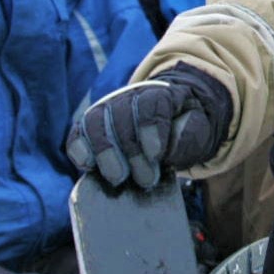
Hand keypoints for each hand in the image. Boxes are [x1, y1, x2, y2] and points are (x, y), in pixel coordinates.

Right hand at [67, 65, 229, 189]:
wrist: (169, 121)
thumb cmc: (182, 127)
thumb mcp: (197, 129)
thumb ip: (188, 134)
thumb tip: (165, 148)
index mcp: (158, 93)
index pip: (150, 104)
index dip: (151, 129)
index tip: (156, 155)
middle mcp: (127, 97)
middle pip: (120, 115)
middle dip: (131, 151)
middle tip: (145, 179)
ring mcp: (105, 110)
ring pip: (94, 122)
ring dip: (105, 153)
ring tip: (118, 179)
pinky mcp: (88, 128)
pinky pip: (76, 135)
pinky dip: (78, 150)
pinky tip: (88, 166)